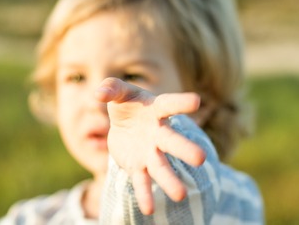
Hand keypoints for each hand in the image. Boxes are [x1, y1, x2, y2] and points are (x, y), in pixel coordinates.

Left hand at [95, 77, 205, 214]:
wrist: (125, 125)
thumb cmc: (127, 104)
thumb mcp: (118, 92)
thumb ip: (111, 88)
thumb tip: (98, 94)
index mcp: (156, 110)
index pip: (169, 104)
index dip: (182, 102)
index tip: (197, 101)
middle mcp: (158, 133)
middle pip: (172, 141)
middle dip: (185, 149)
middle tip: (201, 159)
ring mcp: (150, 152)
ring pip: (161, 167)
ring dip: (169, 180)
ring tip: (181, 195)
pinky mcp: (139, 167)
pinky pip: (142, 181)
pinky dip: (145, 195)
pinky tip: (149, 210)